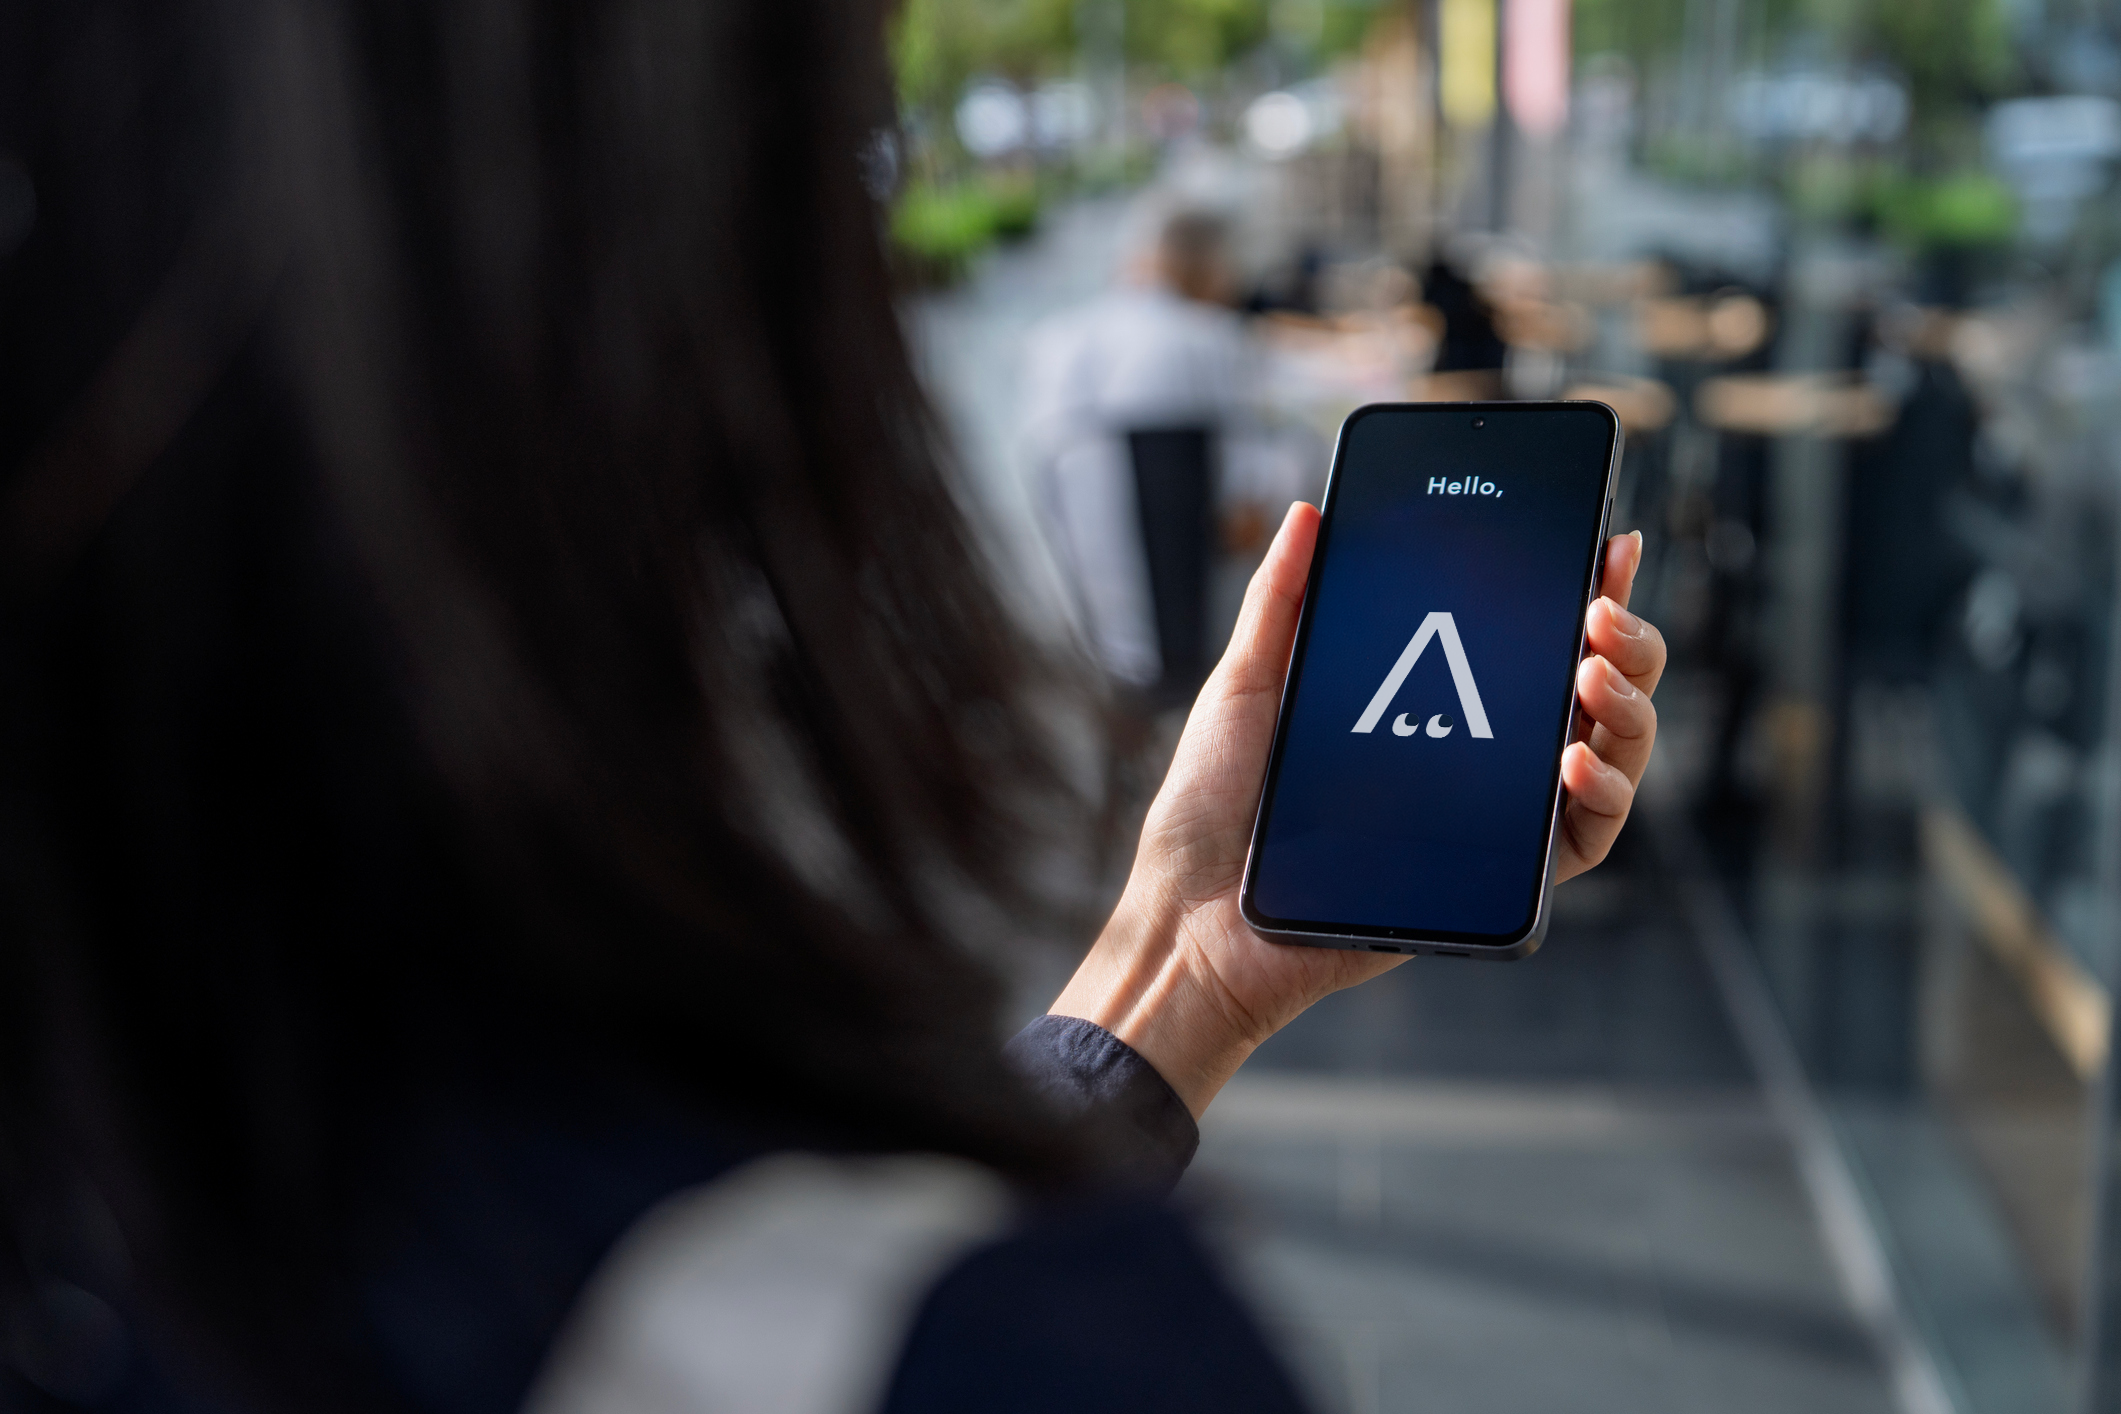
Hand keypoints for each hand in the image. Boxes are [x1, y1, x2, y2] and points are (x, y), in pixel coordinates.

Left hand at [1050, 506, 1665, 1116]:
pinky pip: (1584, 839)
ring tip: (1592, 668)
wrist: (1194, 914)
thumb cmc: (1215, 808)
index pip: (1530, 636)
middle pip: (1592, 690)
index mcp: (1435, 699)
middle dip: (1625, 637)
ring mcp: (1493, 817)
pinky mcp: (1496, 881)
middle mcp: (1478, 755)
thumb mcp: (1249, 681)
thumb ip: (1284, 598)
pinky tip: (1576, 757)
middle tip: (1602, 606)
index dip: (1583, 590)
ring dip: (1628, 706)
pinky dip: (1603, 794)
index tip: (1605, 542)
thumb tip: (1309, 512)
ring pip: (1610, 756)